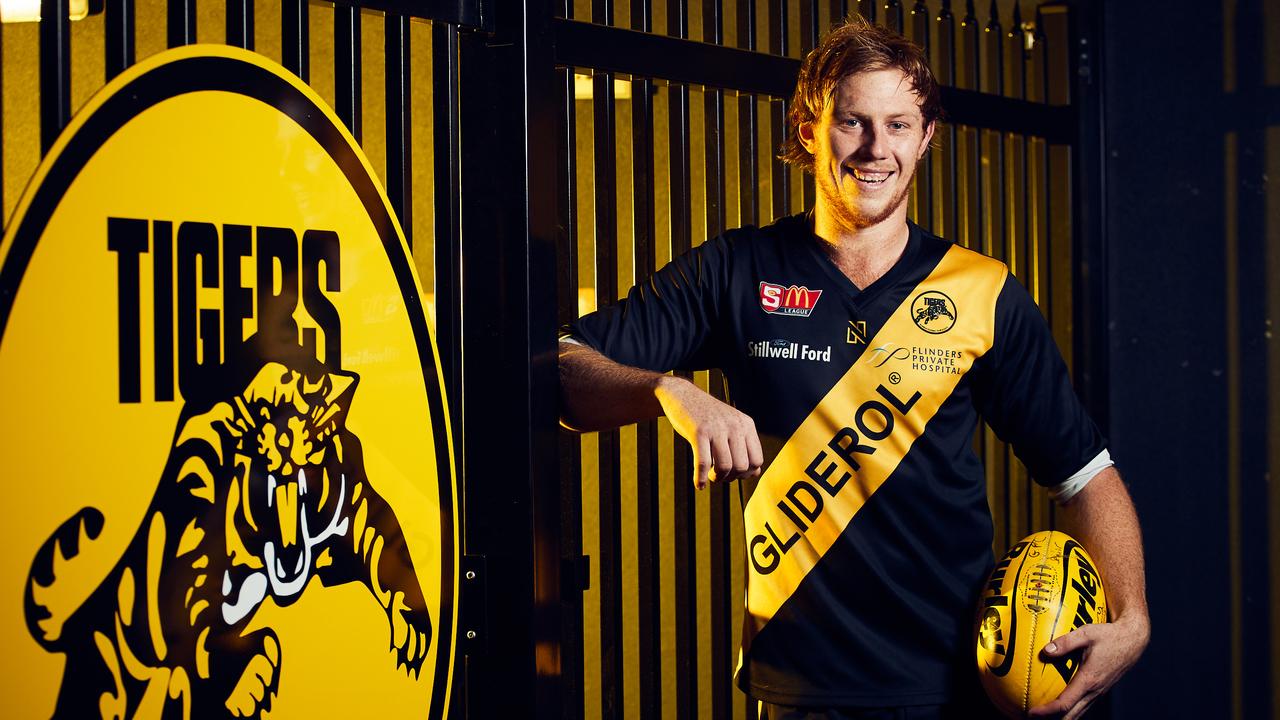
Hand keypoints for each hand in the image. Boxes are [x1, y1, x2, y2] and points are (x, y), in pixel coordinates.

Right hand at [654, 375, 763, 489]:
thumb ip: (744, 447)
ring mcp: (716, 428)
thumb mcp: (731, 426)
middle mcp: (734, 425)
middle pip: (742, 466)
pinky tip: (698, 484)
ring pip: (725, 467)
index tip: (733, 474)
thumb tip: (755, 473)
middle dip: (731, 477)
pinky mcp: (698, 432)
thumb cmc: (707, 416)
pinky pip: (703, 463)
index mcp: (746, 424)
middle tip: (720, 475)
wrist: (682, 395)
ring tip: (710, 477)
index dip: (746, 473)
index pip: (757, 460)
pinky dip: (701, 478)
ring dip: (717, 478)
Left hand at [1028, 615, 1149, 719]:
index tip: (1031, 712)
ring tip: (1042, 716)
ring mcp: (1099, 693)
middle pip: (1071, 716)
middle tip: (1031, 717)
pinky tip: (1058, 708)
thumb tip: (1045, 651)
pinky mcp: (1100, 690)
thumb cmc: (1109, 635)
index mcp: (1089, 680)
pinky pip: (1083, 707)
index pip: (1065, 703)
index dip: (1047, 711)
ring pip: (1078, 714)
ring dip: (1061, 718)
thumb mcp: (1086, 633)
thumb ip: (1065, 642)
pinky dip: (1070, 711)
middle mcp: (1094, 691)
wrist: (1133, 639)